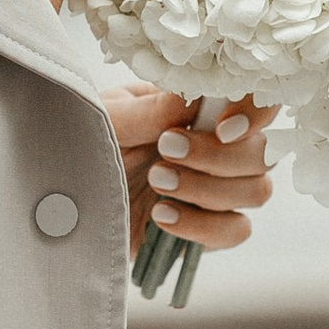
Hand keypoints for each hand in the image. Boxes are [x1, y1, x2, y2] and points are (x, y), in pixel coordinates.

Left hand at [102, 88, 275, 252]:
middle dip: (218, 154)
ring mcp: (217, 188)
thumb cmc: (86, 144)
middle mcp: (218, 145)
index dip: (254, 112)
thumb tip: (194, 98)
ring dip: (207, 188)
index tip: (222, 126)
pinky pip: (236, 230)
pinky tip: (162, 217)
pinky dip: (203, 226)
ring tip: (156, 180)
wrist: (64, 201)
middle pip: (263, 151)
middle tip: (166, 150)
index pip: (257, 101)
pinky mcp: (208, 229)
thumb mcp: (110, 119)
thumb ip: (152, 110)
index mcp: (199, 107)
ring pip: (256, 190)